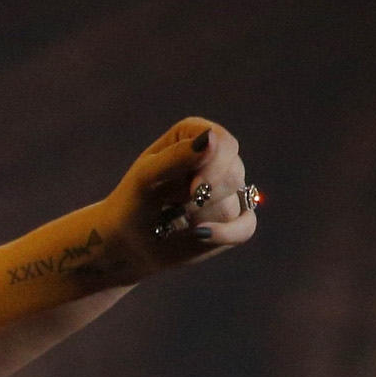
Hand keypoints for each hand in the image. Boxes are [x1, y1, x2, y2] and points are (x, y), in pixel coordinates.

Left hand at [103, 118, 260, 279]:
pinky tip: (198, 234)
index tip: (192, 190)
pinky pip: (246, 227)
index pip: (224, 143)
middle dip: (200, 196)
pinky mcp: (232, 219)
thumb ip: (178, 156)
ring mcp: (227, 189)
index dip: (214, 167)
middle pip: (233, 174)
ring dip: (198, 217)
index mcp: (195, 135)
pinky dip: (223, 235)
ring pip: (232, 204)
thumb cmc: (133, 202)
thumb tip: (212, 138)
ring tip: (174, 217)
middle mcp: (216, 158)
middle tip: (170, 204)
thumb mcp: (146, 177)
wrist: (128, 241)